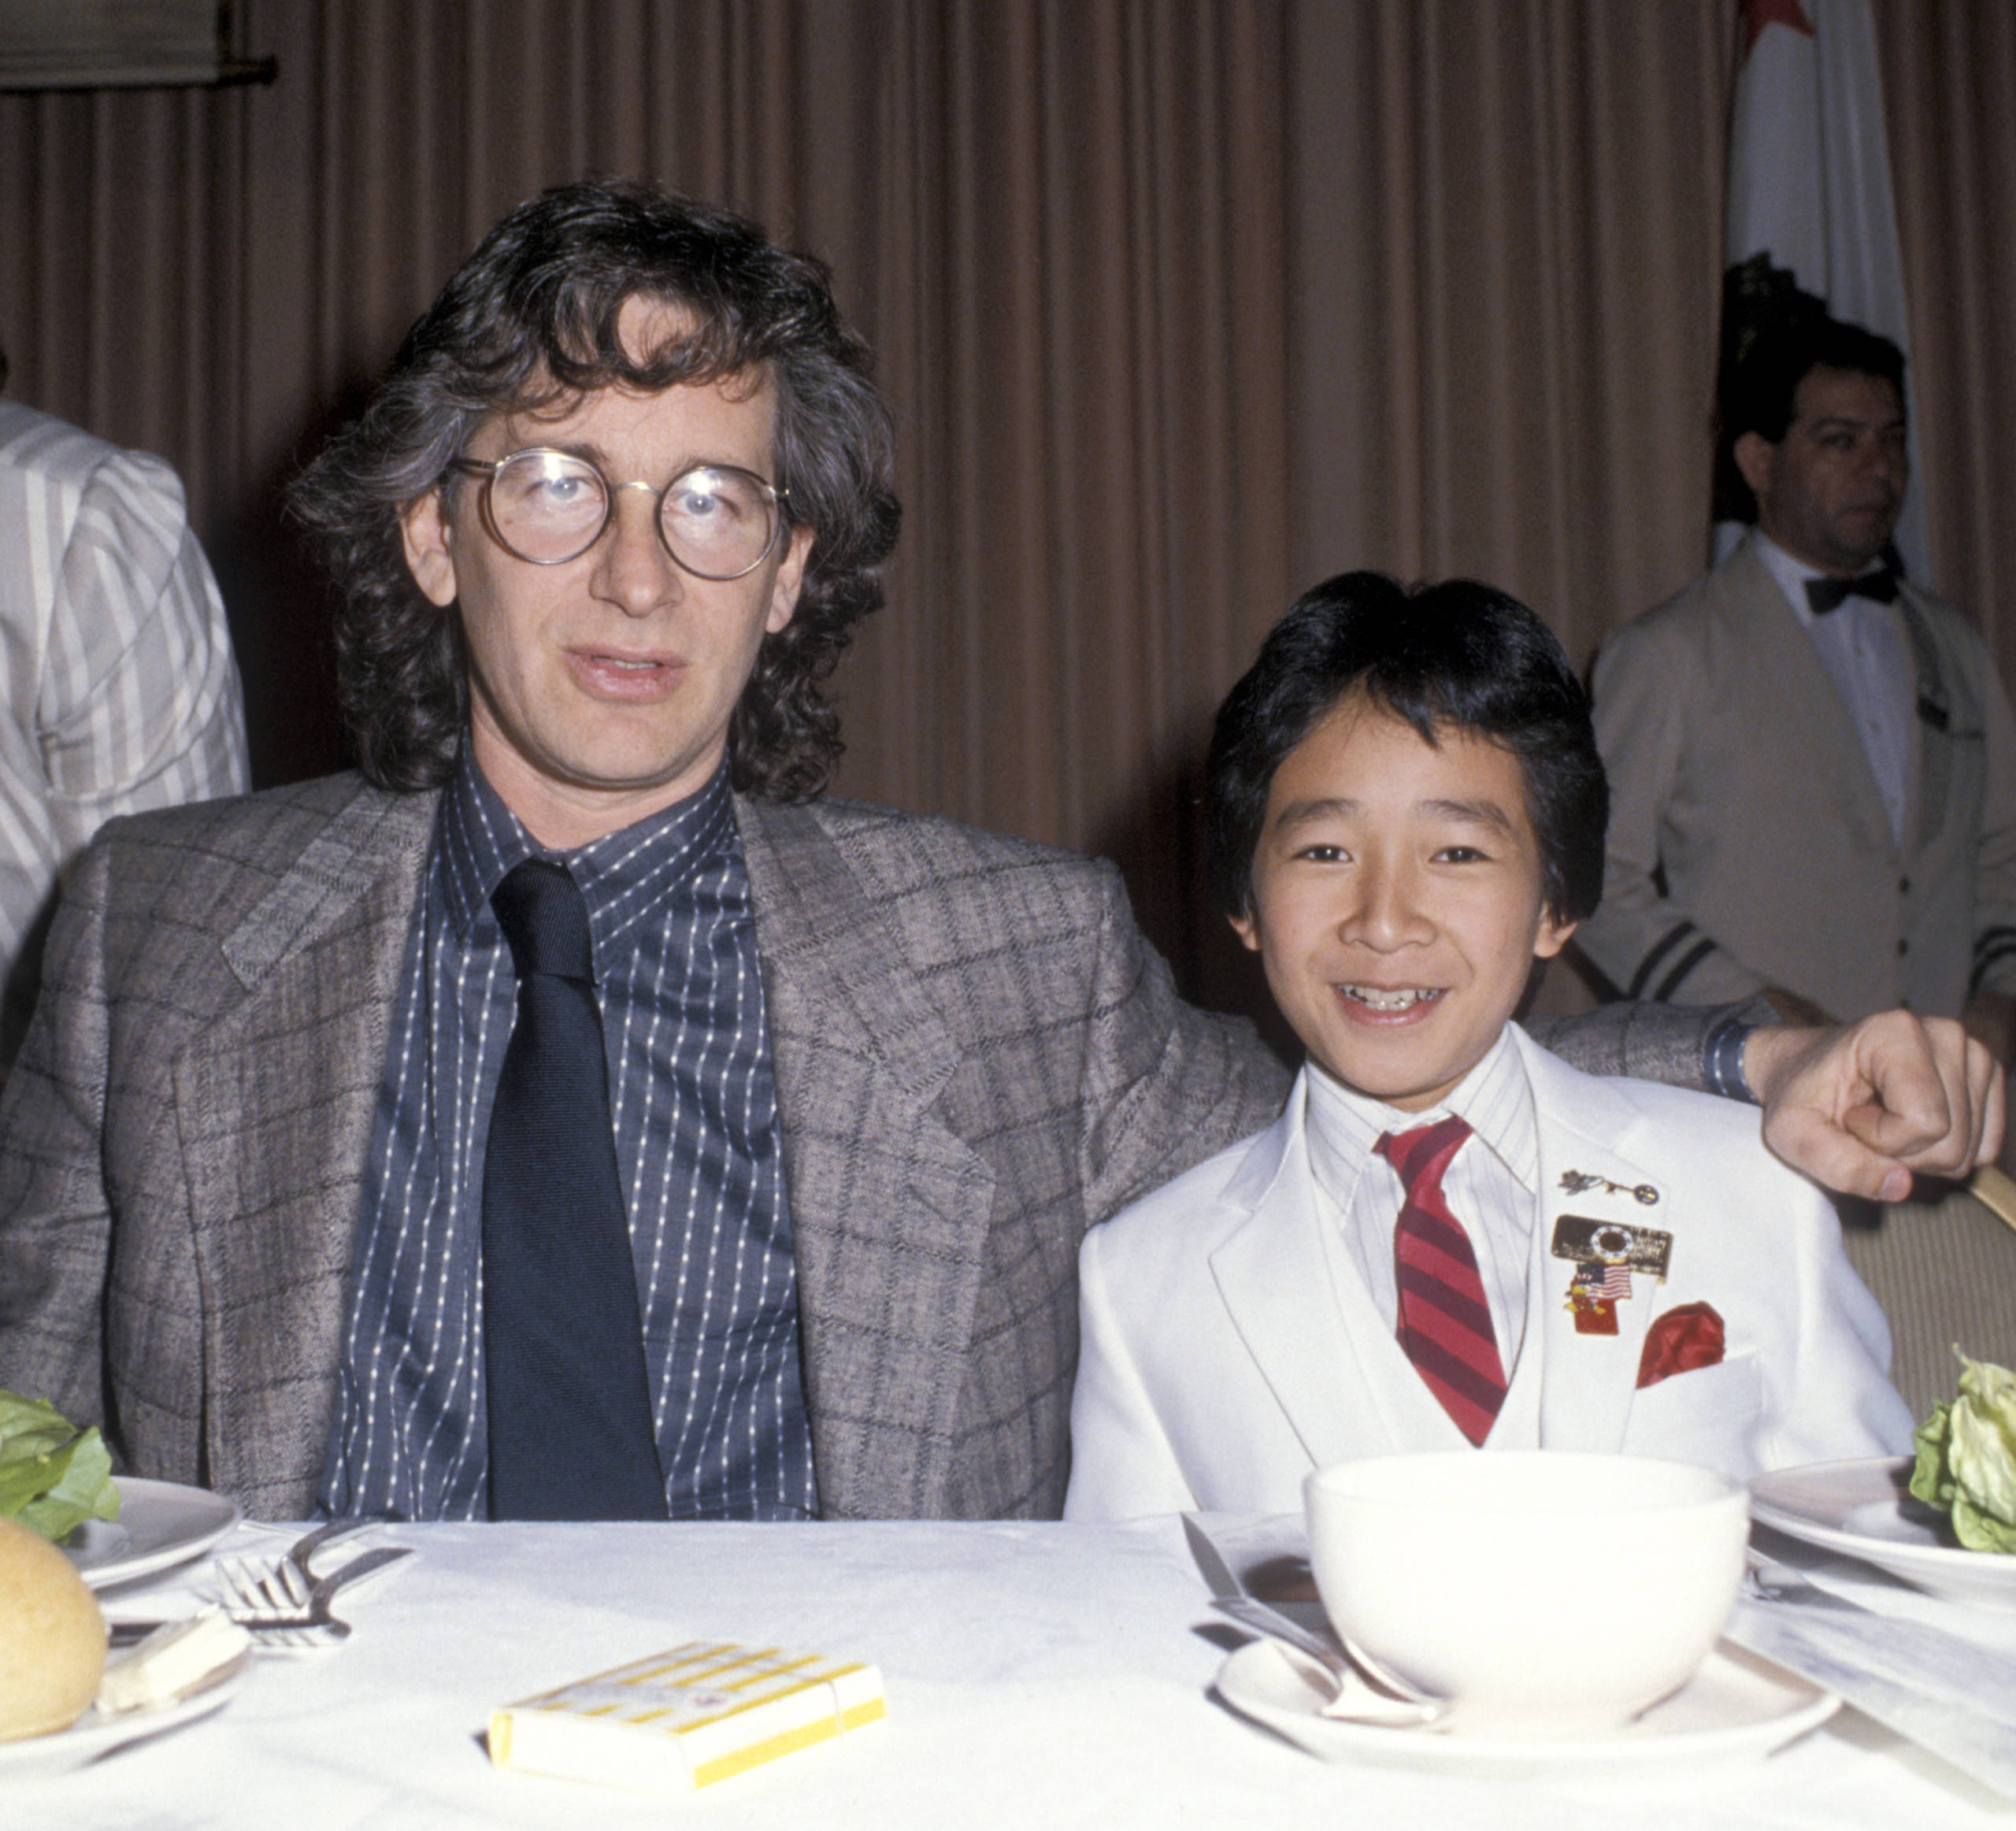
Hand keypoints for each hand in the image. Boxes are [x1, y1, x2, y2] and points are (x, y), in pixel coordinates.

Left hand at [1746, 1009, 2004, 1199]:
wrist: (1805, 1070)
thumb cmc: (1798, 1096)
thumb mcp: (1792, 1134)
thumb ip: (1839, 1163)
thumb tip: (1901, 1186)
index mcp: (1895, 1032)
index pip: (1923, 1122)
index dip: (1880, 1140)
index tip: (1849, 1117)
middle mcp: (1946, 1035)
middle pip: (1951, 1142)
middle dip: (1900, 1153)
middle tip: (1864, 1124)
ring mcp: (1974, 1056)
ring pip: (1968, 1152)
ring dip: (1919, 1155)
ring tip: (1883, 1121)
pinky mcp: (1987, 1081)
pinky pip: (1983, 1150)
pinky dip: (1943, 1153)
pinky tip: (1909, 1127)